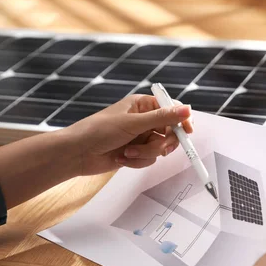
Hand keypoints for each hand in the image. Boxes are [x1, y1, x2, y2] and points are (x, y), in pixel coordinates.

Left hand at [64, 94, 192, 175]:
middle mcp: (144, 120)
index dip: (182, 119)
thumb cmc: (99, 131)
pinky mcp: (136, 152)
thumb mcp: (133, 123)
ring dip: (145, 153)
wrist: (77, 154)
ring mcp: (141, 137)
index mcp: (143, 105)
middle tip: (159, 148)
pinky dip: (138, 161)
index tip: (188, 131)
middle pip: (170, 131)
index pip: (172, 109)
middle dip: (162, 142)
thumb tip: (187, 109)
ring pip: (160, 148)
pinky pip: (150, 159)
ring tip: (128, 152)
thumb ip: (162, 117)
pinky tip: (122, 158)